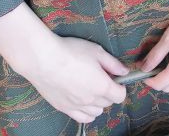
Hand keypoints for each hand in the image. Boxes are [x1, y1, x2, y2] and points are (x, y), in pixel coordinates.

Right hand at [0, 4, 127, 123]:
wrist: (43, 59)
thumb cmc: (71, 52)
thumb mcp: (97, 51)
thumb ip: (113, 63)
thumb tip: (124, 71)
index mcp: (102, 86)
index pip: (120, 96)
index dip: (121, 86)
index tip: (116, 78)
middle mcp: (90, 100)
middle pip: (108, 103)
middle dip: (109, 92)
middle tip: (102, 78)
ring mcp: (76, 106)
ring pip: (96, 112)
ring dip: (98, 103)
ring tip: (91, 88)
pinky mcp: (63, 108)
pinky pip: (81, 118)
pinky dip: (86, 112)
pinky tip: (83, 100)